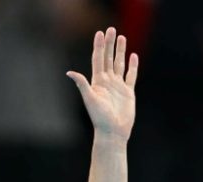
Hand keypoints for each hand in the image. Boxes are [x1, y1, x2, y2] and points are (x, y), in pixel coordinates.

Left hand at [67, 27, 137, 141]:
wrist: (113, 132)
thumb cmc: (100, 118)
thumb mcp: (90, 99)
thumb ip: (82, 84)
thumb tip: (69, 72)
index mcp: (97, 82)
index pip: (98, 59)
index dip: (99, 46)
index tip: (99, 33)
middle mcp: (107, 82)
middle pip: (108, 58)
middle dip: (110, 44)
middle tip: (111, 29)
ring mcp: (118, 86)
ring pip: (119, 64)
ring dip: (120, 51)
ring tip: (122, 37)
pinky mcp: (128, 92)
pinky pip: (131, 75)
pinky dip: (133, 66)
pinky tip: (133, 56)